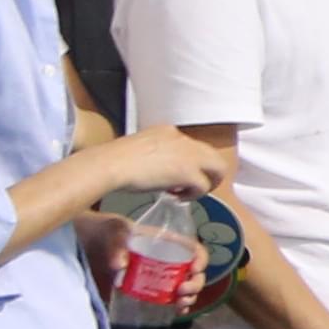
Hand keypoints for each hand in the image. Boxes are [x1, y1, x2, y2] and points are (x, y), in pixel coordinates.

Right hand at [95, 124, 233, 201]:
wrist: (110, 164)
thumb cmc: (116, 160)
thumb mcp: (141, 150)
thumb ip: (158, 155)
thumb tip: (163, 172)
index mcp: (169, 132)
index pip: (193, 147)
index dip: (189, 163)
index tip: (175, 175)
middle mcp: (183, 139)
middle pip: (213, 155)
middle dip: (207, 173)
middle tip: (193, 186)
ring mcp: (188, 155)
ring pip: (218, 168)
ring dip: (207, 183)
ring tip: (189, 193)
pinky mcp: (188, 172)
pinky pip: (204, 186)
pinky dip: (195, 194)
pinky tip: (179, 197)